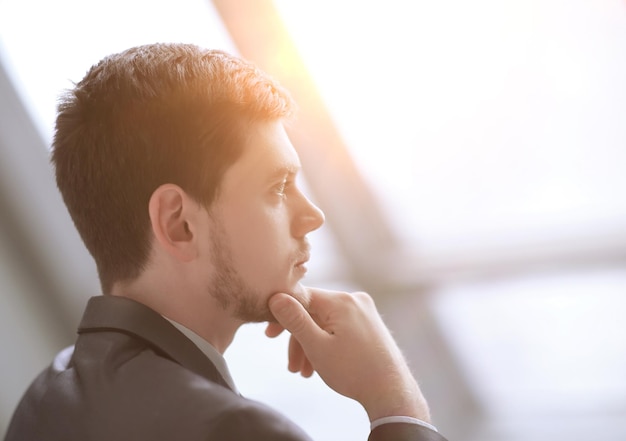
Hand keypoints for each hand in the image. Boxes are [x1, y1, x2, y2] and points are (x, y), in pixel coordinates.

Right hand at [267, 287, 430, 422]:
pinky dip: (327, 344)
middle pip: (313, 313)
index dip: (283, 316)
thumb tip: (276, 297)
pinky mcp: (370, 323)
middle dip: (299, 340)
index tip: (270, 336)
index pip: (302, 297)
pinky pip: (339, 327)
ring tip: (305, 373)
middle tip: (291, 367)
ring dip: (311, 346)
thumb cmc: (353, 371)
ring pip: (326, 322)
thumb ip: (295, 320)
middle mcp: (354, 299)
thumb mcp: (316, 346)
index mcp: (341, 300)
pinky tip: (321, 365)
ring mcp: (364, 311)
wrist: (391, 391)